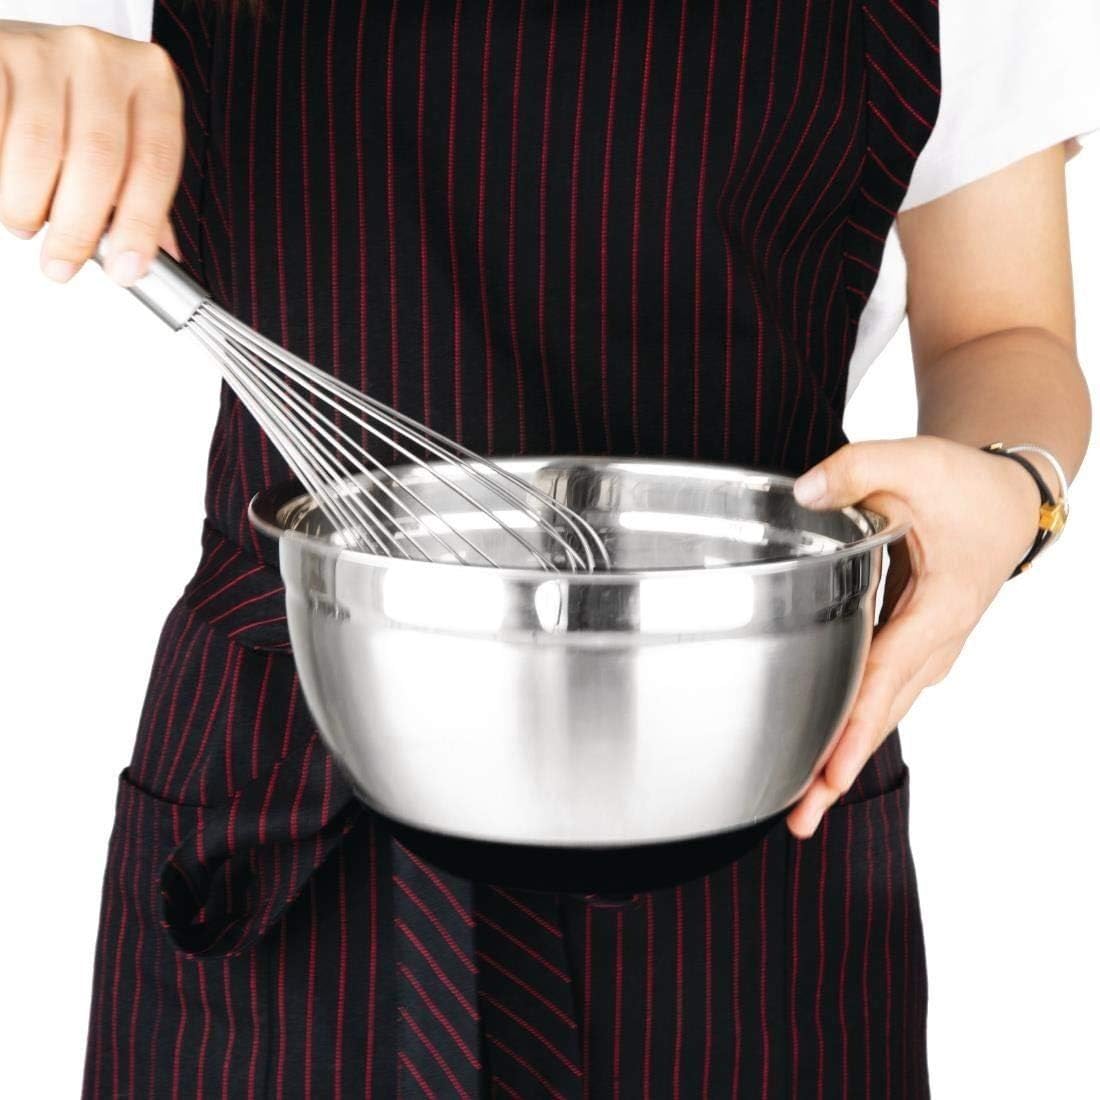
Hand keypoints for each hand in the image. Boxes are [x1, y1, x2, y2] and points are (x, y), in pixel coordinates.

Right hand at [0, 21, 182, 283]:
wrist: (23, 55)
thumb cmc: (81, 106)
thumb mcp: (126, 139)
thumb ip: (143, 193)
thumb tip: (164, 256)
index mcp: (152, 83)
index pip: (155, 163)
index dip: (141, 225)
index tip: (125, 270)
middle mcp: (102, 59)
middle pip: (97, 158)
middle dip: (78, 227)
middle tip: (62, 264)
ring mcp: (45, 50)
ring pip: (38, 147)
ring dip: (28, 203)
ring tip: (25, 224)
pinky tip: (3, 188)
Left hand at [785, 435, 1041, 837]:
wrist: (1009, 500)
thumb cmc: (967, 487)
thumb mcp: (915, 462)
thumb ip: (857, 470)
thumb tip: (803, 493)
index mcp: (941, 607)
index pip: (886, 673)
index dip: (855, 724)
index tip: (828, 772)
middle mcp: (938, 642)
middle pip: (881, 713)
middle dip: (840, 769)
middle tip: (800, 820)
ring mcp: (930, 651)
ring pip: (882, 713)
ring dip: (844, 758)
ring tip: (803, 809)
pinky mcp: (917, 649)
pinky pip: (882, 697)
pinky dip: (854, 728)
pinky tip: (821, 755)